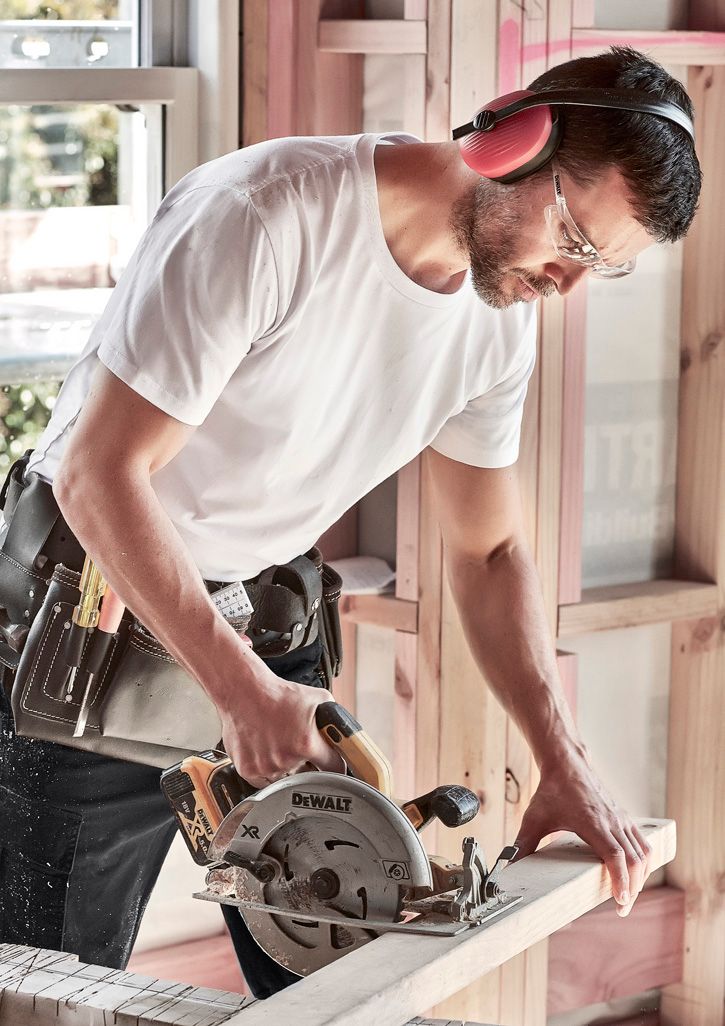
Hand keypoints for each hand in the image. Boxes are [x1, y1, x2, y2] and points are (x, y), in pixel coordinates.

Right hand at [217, 662, 345, 787]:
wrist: (244, 691)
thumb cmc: (279, 694)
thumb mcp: (319, 699)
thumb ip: (335, 719)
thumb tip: (346, 733)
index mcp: (307, 743)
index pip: (333, 768)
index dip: (336, 766)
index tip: (335, 767)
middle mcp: (286, 758)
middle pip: (308, 775)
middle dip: (309, 765)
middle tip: (301, 748)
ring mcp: (266, 766)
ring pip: (286, 779)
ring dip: (287, 768)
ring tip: (280, 744)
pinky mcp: (248, 770)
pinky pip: (264, 780)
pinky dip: (267, 770)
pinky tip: (266, 751)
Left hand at [511, 747, 652, 916]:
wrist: (567, 764)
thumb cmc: (551, 791)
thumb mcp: (533, 818)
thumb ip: (522, 844)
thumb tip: (507, 866)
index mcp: (592, 822)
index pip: (616, 855)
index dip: (621, 880)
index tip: (620, 901)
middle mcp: (612, 821)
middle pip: (634, 860)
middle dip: (633, 888)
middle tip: (621, 908)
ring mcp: (622, 819)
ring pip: (643, 853)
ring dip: (641, 877)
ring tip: (628, 896)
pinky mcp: (625, 818)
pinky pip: (643, 843)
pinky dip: (643, 862)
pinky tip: (636, 875)